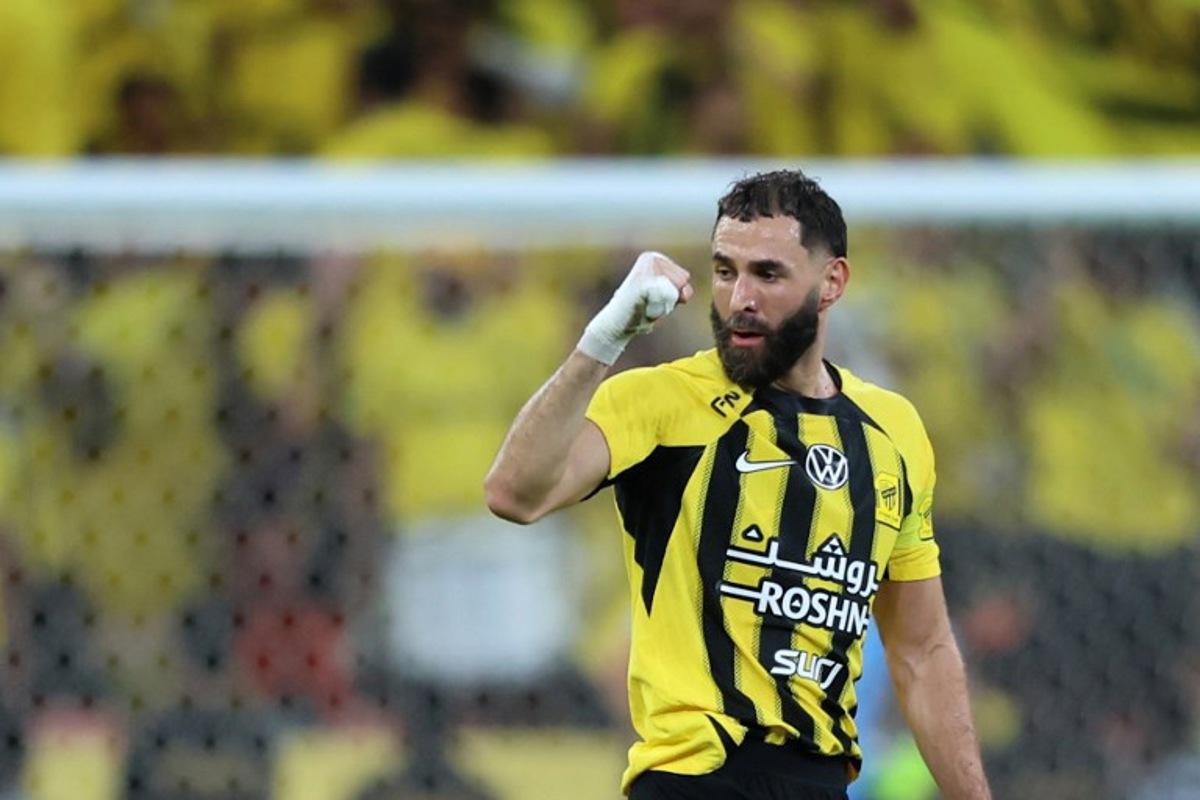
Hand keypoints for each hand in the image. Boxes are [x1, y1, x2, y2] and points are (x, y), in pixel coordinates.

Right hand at [578, 251, 693, 364]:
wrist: (616, 325)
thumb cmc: (641, 312)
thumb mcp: (667, 298)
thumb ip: (682, 290)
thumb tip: (685, 292)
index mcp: (653, 258)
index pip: (684, 276)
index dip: (672, 294)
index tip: (652, 297)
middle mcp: (650, 258)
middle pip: (683, 280)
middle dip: (670, 298)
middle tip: (649, 302)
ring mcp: (646, 268)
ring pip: (677, 288)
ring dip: (665, 303)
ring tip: (647, 304)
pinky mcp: (643, 280)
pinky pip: (669, 296)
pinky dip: (660, 307)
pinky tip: (645, 308)